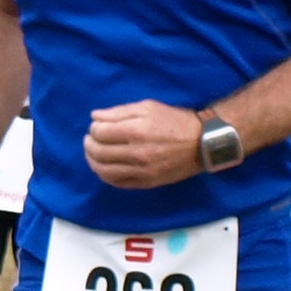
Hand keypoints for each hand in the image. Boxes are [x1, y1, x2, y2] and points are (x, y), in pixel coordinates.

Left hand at [85, 100, 209, 189]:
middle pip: (99, 152)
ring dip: (92, 161)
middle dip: (89, 144)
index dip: (94, 128)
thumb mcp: (148, 107)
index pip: (100, 132)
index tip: (97, 126)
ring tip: (93, 153)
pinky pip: (117, 183)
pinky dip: (105, 175)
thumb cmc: (174, 120)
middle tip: (90, 139)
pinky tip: (104, 167)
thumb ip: (119, 112)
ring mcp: (141, 171)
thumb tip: (94, 116)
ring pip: (104, 171)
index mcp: (136, 131)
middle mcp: (137, 153)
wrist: (201, 143)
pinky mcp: (146, 183)